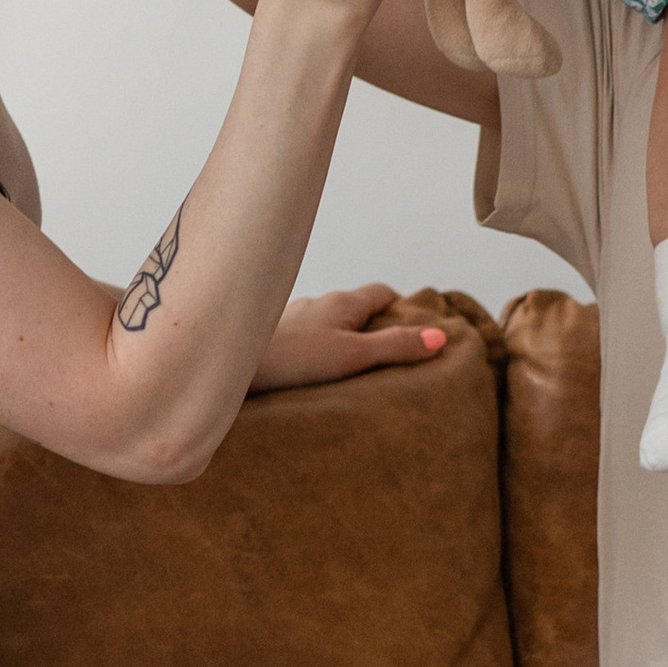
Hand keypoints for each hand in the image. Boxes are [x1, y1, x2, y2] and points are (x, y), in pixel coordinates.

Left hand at [247, 285, 452, 391]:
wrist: (226, 364)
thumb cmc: (291, 360)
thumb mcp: (353, 357)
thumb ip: (395, 347)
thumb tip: (441, 337)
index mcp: (342, 302)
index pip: (382, 293)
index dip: (402, 308)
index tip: (415, 328)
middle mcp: (316, 303)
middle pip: (355, 308)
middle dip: (373, 326)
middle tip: (389, 354)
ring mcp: (291, 318)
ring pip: (327, 324)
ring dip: (342, 339)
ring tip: (351, 369)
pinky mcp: (271, 338)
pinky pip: (304, 339)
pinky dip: (316, 351)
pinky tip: (312, 374)